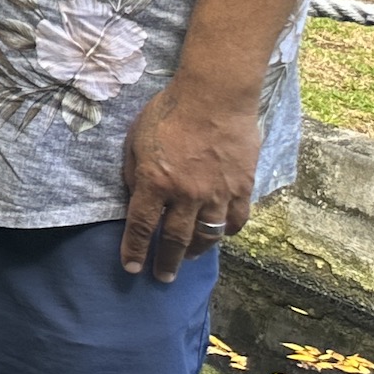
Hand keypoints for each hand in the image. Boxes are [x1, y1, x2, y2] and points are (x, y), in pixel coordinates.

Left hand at [120, 73, 260, 282]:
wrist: (215, 97)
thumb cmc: (169, 112)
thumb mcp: (136, 140)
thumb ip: (135, 172)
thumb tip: (137, 197)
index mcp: (154, 182)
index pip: (141, 226)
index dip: (134, 249)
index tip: (131, 267)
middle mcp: (185, 195)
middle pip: (174, 239)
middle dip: (166, 261)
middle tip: (162, 277)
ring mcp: (217, 194)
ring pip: (207, 235)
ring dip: (196, 251)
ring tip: (188, 259)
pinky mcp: (242, 187)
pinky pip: (236, 220)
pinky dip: (227, 232)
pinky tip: (219, 235)